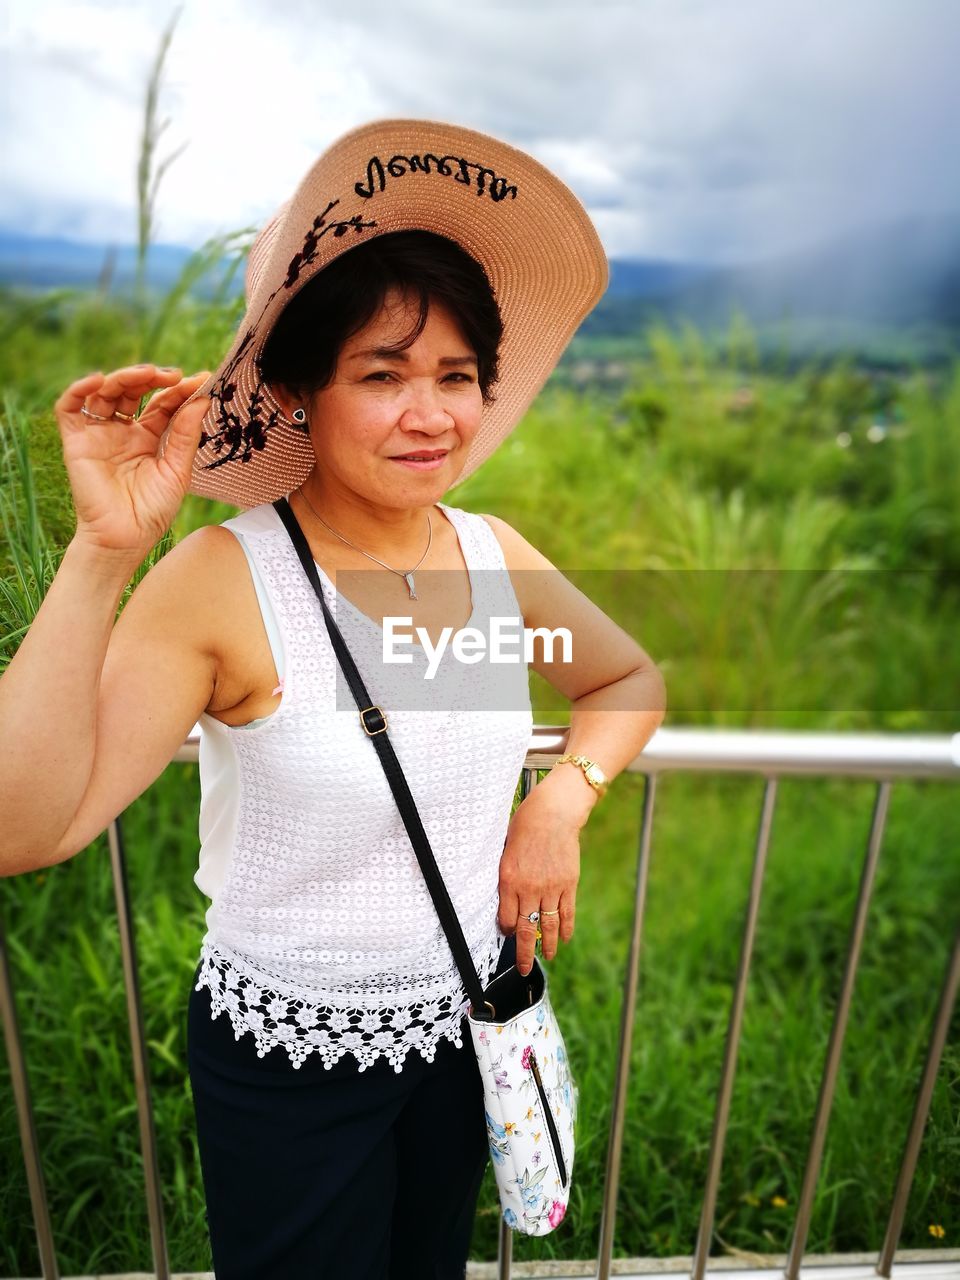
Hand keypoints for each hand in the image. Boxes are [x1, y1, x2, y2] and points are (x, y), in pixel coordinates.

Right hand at [53, 364, 210, 561]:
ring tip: (147, 374)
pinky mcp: (76, 442)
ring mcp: (99, 434)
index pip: (163, 404)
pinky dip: (79, 389)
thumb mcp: (177, 470)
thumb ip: (185, 435)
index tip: (201, 380)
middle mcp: (123, 432)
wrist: (124, 540)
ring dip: (124, 377)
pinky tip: (99, 380)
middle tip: (174, 376)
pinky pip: (69, 408)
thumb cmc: (152, 513)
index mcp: (149, 438)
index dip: (180, 391)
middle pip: (134, 391)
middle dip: (153, 378)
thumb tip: (202, 398)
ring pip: (106, 392)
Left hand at [497, 776, 583, 976]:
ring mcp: (551, 888)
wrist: (554, 813)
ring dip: (548, 946)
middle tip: (523, 969)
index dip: (507, 929)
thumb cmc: (525, 825)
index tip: (508, 931)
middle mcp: (529, 888)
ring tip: (547, 958)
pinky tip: (564, 939)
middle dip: (524, 953)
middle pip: (527, 929)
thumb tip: (504, 892)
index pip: (507, 918)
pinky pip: (567, 913)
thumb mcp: (505, 848)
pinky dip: (566, 929)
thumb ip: (505, 873)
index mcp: (509, 879)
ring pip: (549, 925)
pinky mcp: (569, 884)